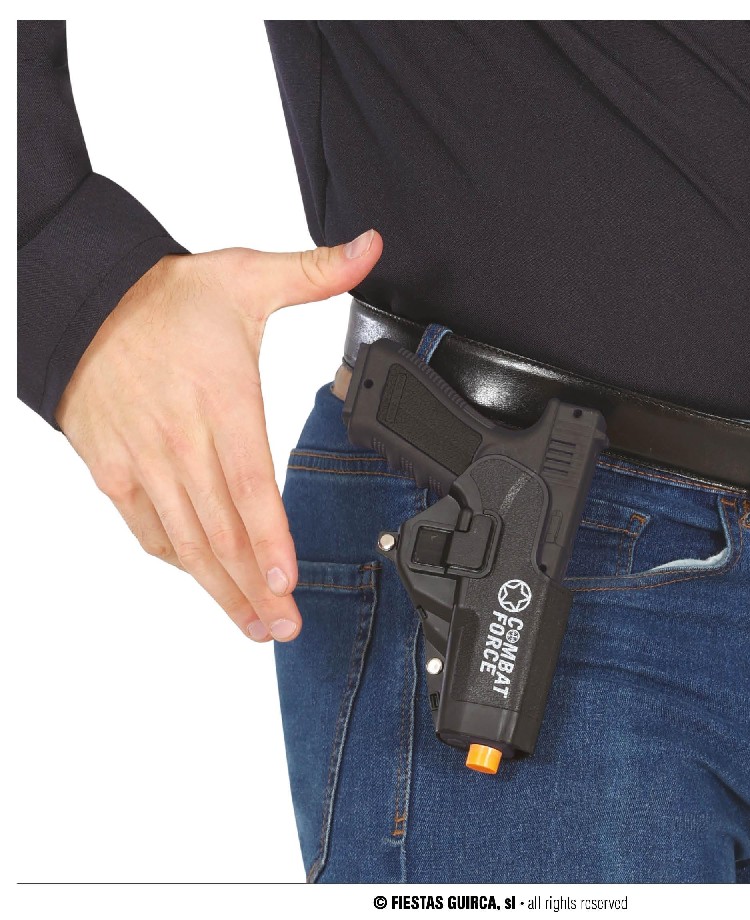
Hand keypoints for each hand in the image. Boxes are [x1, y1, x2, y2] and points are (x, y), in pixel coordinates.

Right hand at [55, 230, 382, 641]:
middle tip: (284, 626)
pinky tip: (206, 584)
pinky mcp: (112, 470)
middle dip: (254, 583)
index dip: (267, 534)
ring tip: (254, 625)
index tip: (286, 577)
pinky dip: (178, 560)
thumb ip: (315, 271)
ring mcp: (140, 459)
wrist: (84, 299)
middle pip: (219, 525)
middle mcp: (178, 436)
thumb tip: (372, 247)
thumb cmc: (169, 298)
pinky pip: (147, 528)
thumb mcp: (246, 274)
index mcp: (219, 397)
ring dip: (220, 587)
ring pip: (185, 539)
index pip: (247, 479)